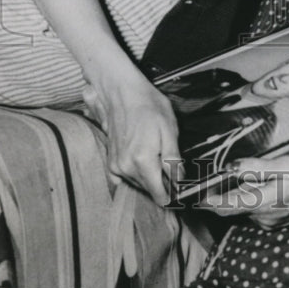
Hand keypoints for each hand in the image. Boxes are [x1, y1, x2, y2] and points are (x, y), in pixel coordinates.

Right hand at [82, 60, 181, 205]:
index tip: (178, 193)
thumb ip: (173, 159)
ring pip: (137, 184)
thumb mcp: (170, 130)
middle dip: (161, 184)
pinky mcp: (110, 161)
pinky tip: (141, 163)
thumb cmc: (149, 107)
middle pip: (148, 190)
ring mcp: (115, 165)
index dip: (171, 194)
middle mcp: (126, 167)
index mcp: (143, 161)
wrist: (123, 93)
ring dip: (148, 179)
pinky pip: (123, 179)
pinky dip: (134, 176)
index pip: (159, 193)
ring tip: (156, 158)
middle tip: (170, 169)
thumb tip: (179, 180)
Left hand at [199, 154, 288, 229]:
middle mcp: (263, 216)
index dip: (209, 202)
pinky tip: (266, 185)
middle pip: (234, 204)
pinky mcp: (271, 221)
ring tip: (259, 177)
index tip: (194, 196)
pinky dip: (253, 196)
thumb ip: (257, 167)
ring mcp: (267, 221)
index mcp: (265, 201)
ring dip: (243, 191)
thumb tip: (232, 167)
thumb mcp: (286, 164)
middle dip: (226, 191)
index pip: (229, 206)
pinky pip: (254, 207)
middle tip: (226, 178)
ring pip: (244, 205)